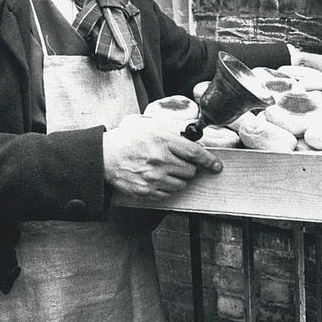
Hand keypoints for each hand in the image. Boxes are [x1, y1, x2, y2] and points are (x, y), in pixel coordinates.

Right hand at [102, 114, 221, 198]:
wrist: (104, 156)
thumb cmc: (128, 139)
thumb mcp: (150, 126)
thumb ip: (172, 133)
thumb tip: (193, 140)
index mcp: (163, 141)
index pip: (195, 153)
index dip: (210, 161)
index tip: (217, 166)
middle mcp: (160, 160)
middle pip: (190, 171)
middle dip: (188, 167)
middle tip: (177, 162)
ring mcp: (153, 178)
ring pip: (181, 184)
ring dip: (178, 178)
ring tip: (165, 170)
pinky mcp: (146, 191)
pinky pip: (168, 194)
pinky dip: (167, 188)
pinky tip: (157, 178)